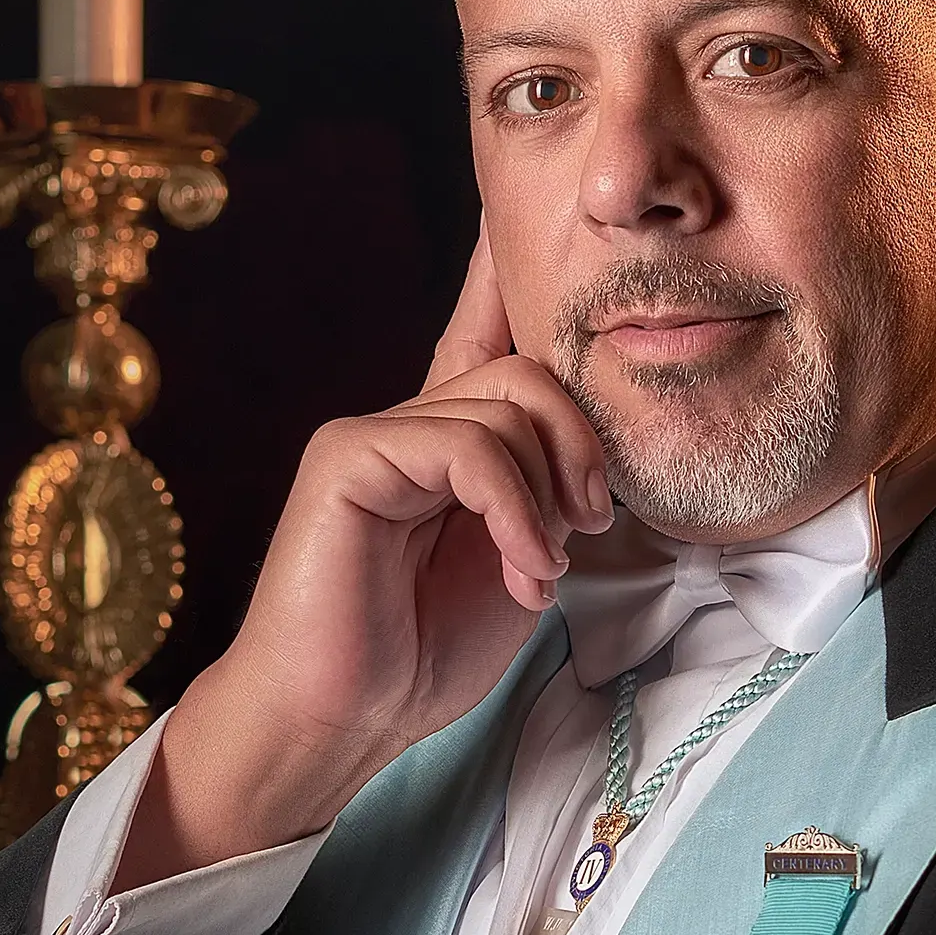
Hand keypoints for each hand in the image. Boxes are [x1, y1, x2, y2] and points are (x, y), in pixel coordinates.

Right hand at [114, 222, 612, 884]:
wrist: (340, 721)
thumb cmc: (423, 655)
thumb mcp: (519, 565)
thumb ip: (549, 498)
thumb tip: (595, 459)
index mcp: (450, 444)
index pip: (488, 334)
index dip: (505, 273)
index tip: (518, 213)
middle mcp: (412, 421)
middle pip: (532, 372)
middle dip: (583, 447)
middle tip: (589, 528)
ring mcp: (375, 433)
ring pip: (509, 406)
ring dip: (550, 498)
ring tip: (541, 570)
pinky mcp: (348, 455)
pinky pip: (467, 445)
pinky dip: (515, 510)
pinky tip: (520, 568)